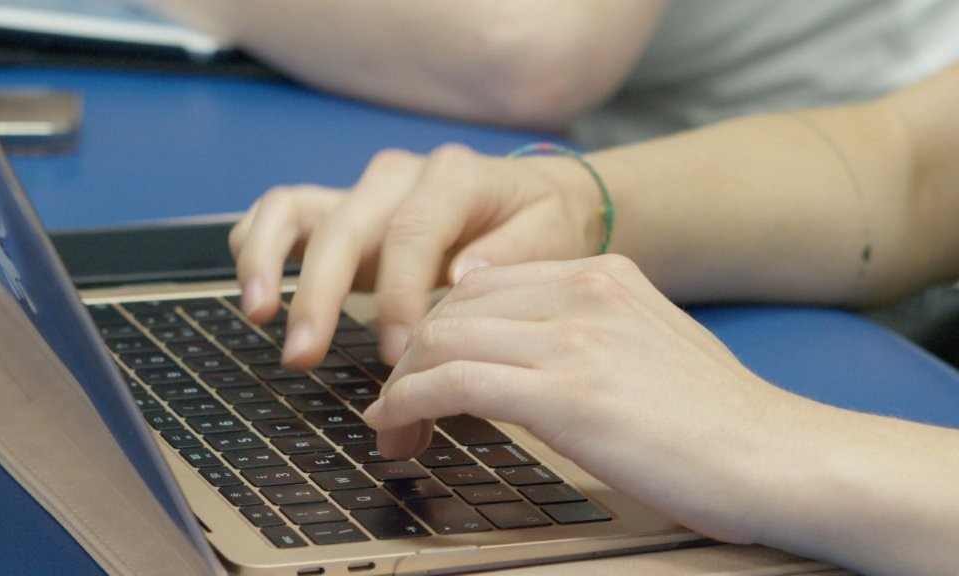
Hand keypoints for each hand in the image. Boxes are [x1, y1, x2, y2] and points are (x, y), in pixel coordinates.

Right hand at [229, 144, 603, 368]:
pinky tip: (254, 295)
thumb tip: (459, 277)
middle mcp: (398, 175)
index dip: (397, 295)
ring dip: (266, 262)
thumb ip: (513, 254)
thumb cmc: (543, 221)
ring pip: (292, 209)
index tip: (395, 355)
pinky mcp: (338, 211)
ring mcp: (360, 190)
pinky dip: (256, 247)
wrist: (533, 196)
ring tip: (258, 315)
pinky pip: (280, 214)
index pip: (412, 233)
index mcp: (455, 176)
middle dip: (319, 294)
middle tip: (304, 356)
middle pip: (344, 226)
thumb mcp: (552, 235)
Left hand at [363, 255, 809, 543]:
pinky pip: (453, 382)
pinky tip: (396, 428)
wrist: (778, 456)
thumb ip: (584, 330)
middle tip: (392, 406)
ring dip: (399, 386)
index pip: (481, 285)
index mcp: (603, 273)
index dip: (435, 329)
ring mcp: (576, 337)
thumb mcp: (647, 345)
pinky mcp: (567, 391)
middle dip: (407, 357)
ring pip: (441, 338)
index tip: (417, 370)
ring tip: (392, 428)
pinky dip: (408, 403)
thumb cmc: (715, 419)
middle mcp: (585, 290)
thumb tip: (516, 353)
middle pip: (451, 306)